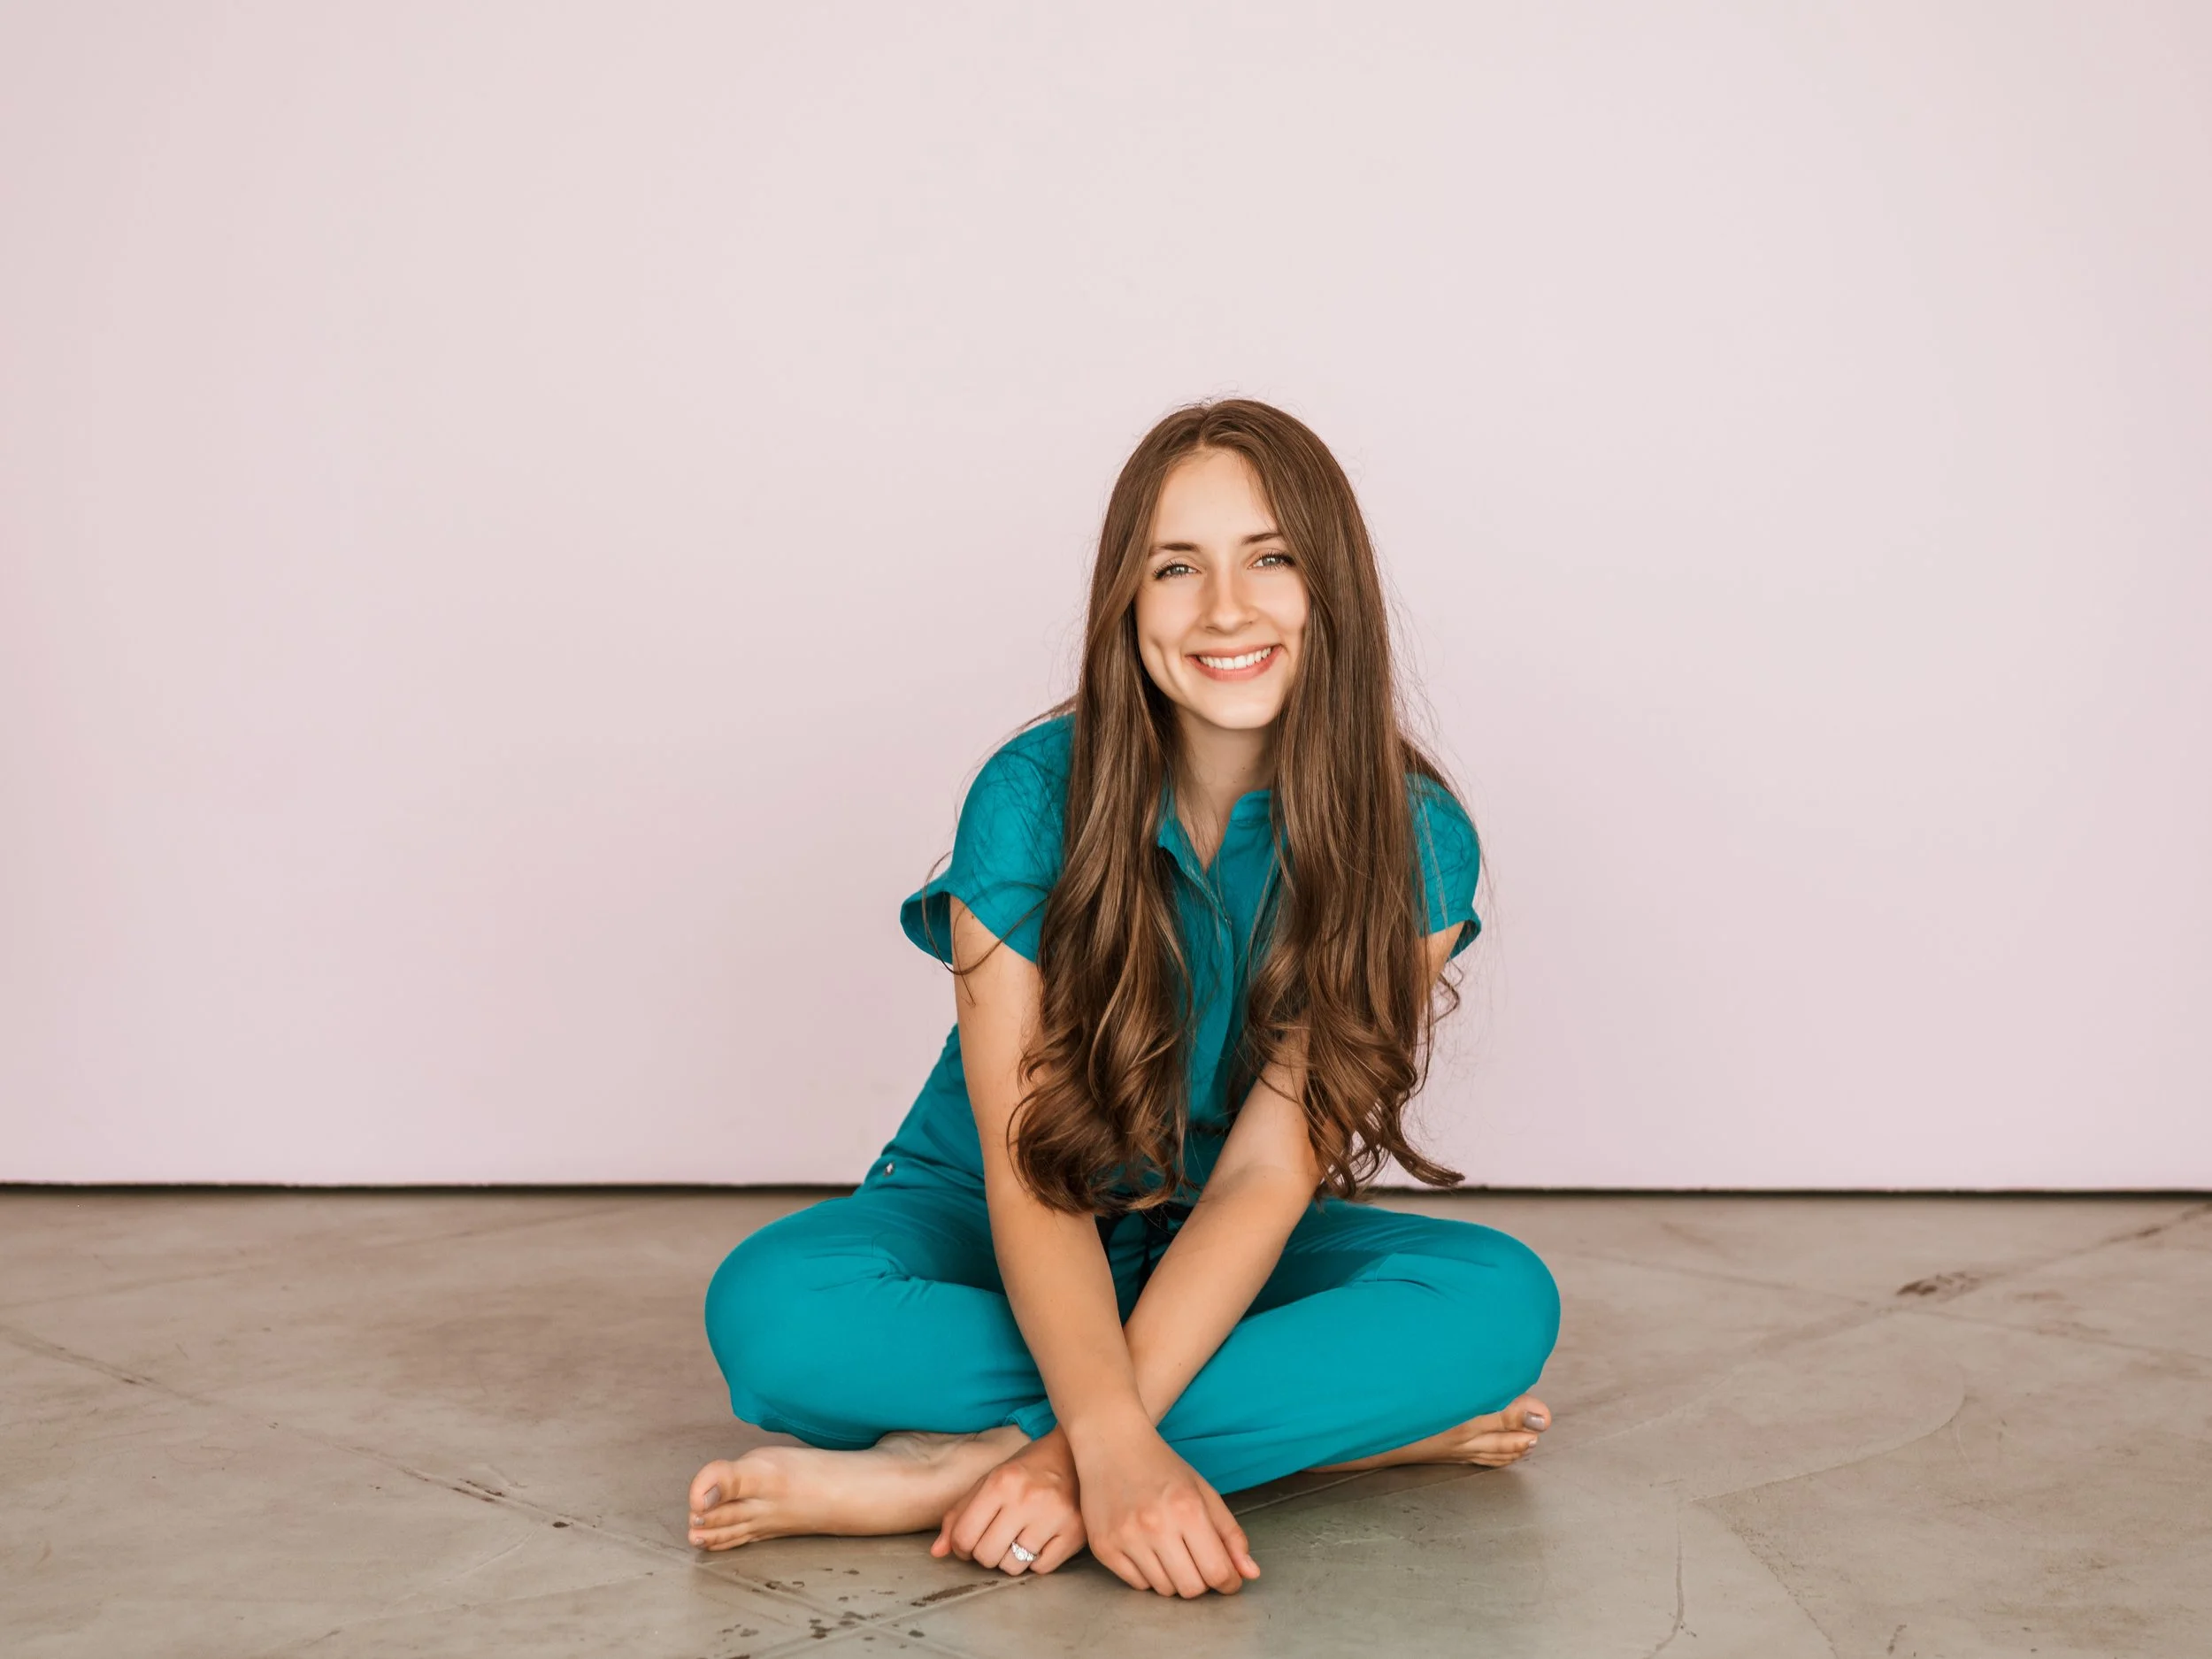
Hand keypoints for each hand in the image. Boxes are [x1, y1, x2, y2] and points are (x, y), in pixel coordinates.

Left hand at [930, 1425, 1084, 1576]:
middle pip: (986, 1555)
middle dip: (985, 1553)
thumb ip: (960, 1514)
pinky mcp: (1075, 1531)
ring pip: (1013, 1566)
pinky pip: (1041, 1568)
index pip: (964, 1536)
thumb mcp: (989, 1481)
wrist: (1075, 1456)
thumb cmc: (1027, 1470)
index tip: (969, 1541)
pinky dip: (1036, 1561)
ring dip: (1011, 1559)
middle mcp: (1026, 1499)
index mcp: (1000, 1482)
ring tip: (1019, 1538)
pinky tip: (1041, 1539)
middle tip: (996, 1538)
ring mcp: (1054, 1516)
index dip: (961, 1546)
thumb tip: (937, 1552)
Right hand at [1071, 1417, 1260, 1596]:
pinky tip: (1146, 1548)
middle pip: (1191, 1589)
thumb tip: (1250, 1574)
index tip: (1227, 1579)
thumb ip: (1231, 1535)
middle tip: (1197, 1562)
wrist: (1111, 1444)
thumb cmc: (1161, 1467)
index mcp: (1187, 1509)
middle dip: (1202, 1582)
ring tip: (1169, 1549)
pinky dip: (1148, 1575)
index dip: (1228, 1582)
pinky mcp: (1103, 1547)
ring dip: (1174, 1578)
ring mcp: (1126, 1538)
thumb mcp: (1204, 1492)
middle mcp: (1155, 1525)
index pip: (1217, 1572)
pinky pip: (1137, 1585)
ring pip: (1164, 1591)